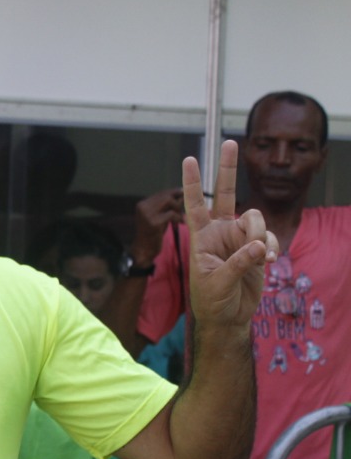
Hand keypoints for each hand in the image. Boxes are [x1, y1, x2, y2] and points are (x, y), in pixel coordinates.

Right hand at [132, 187, 182, 267]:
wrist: (143, 250)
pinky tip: (180, 223)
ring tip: (179, 218)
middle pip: (166, 195)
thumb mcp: (159, 217)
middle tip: (182, 211)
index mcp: (142, 204)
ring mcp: (147, 215)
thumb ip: (167, 207)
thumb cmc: (153, 234)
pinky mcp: (153, 223)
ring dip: (178, 209)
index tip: (183, 196)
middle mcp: (143, 207)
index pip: (161, 193)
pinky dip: (179, 218)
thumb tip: (181, 195)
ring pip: (168, 201)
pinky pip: (171, 214)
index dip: (174, 193)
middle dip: (177, 201)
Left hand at [183, 140, 278, 329]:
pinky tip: (267, 262)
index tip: (188, 159)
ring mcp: (239, 237)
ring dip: (260, 235)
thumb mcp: (216, 283)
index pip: (193, 205)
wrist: (228, 316)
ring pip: (255, 219)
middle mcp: (220, 232)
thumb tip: (257, 246)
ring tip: (259, 258)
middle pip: (224, 193)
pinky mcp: (257, 247)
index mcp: (201, 237)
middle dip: (227, 168)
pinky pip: (268, 237)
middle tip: (229, 141)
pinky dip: (270, 247)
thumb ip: (237, 264)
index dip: (191, 183)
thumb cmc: (212, 300)